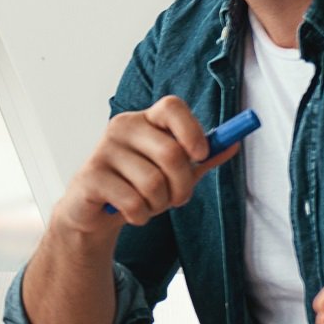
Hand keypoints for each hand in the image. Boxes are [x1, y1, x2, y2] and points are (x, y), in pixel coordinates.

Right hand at [50, 96, 240, 236]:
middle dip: (182, 186)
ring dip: (159, 204)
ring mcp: (103, 150)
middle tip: (177, 199)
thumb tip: (233, 143)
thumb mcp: (173, 171)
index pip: (172, 107)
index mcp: (145, 120)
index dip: (192, 130)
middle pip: (171, 153)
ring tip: (148, 205)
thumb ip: (201, 157)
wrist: (92, 212)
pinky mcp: (90, 176)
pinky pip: (132, 201)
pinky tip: (131, 214)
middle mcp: (122, 127)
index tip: (200, 155)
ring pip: (153, 182)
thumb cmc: (136, 185)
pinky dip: (140, 216)